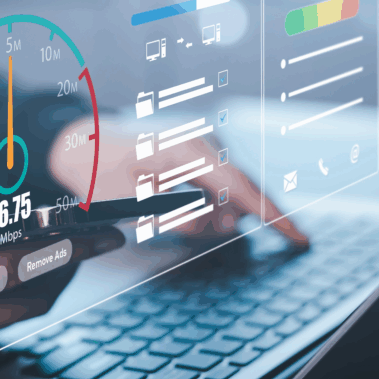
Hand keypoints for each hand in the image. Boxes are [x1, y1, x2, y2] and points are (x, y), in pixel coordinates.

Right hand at [0, 199, 103, 359]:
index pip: (10, 267)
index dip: (62, 249)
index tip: (99, 233)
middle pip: (25, 299)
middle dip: (69, 268)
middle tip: (97, 238)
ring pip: (11, 315)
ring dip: (47, 284)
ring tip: (69, 250)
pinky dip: (17, 296)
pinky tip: (18, 272)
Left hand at [49, 115, 307, 244]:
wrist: (80, 144)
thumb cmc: (100, 170)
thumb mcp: (135, 203)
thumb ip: (182, 217)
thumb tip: (223, 224)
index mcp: (189, 149)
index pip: (242, 188)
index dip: (274, 216)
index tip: (298, 238)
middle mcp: (202, 140)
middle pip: (243, 188)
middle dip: (243, 218)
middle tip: (230, 230)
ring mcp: (202, 142)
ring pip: (230, 189)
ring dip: (215, 213)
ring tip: (168, 210)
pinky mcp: (198, 149)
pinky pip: (217, 182)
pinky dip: (211, 202)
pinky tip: (188, 205)